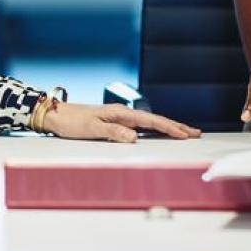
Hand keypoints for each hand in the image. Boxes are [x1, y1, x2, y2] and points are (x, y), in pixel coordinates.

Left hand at [43, 102, 200, 141]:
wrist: (55, 115)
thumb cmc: (71, 122)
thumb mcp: (91, 129)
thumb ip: (112, 133)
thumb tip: (134, 138)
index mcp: (120, 113)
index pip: (150, 120)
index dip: (169, 128)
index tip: (185, 134)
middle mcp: (122, 113)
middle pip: (155, 119)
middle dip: (176, 126)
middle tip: (195, 133)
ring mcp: (119, 117)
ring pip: (149, 122)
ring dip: (167, 127)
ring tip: (185, 132)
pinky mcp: (114, 122)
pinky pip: (140, 126)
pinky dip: (154, 129)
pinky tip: (160, 133)